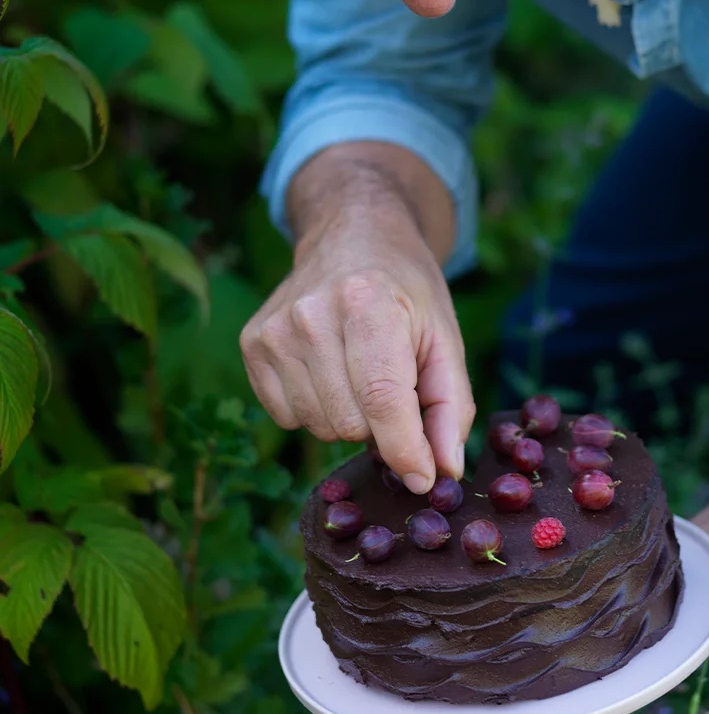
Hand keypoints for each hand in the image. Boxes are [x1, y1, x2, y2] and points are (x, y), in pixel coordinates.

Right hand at [240, 144, 470, 493]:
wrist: (353, 234)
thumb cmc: (407, 291)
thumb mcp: (445, 339)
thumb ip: (451, 408)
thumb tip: (442, 473)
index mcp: (369, 305)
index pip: (382, 401)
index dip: (405, 451)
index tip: (423, 479)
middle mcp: (312, 316)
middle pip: (350, 423)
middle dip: (381, 425)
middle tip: (393, 386)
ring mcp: (275, 331)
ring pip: (318, 426)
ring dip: (349, 417)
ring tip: (361, 372)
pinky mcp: (252, 344)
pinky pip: (287, 417)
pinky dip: (316, 409)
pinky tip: (330, 370)